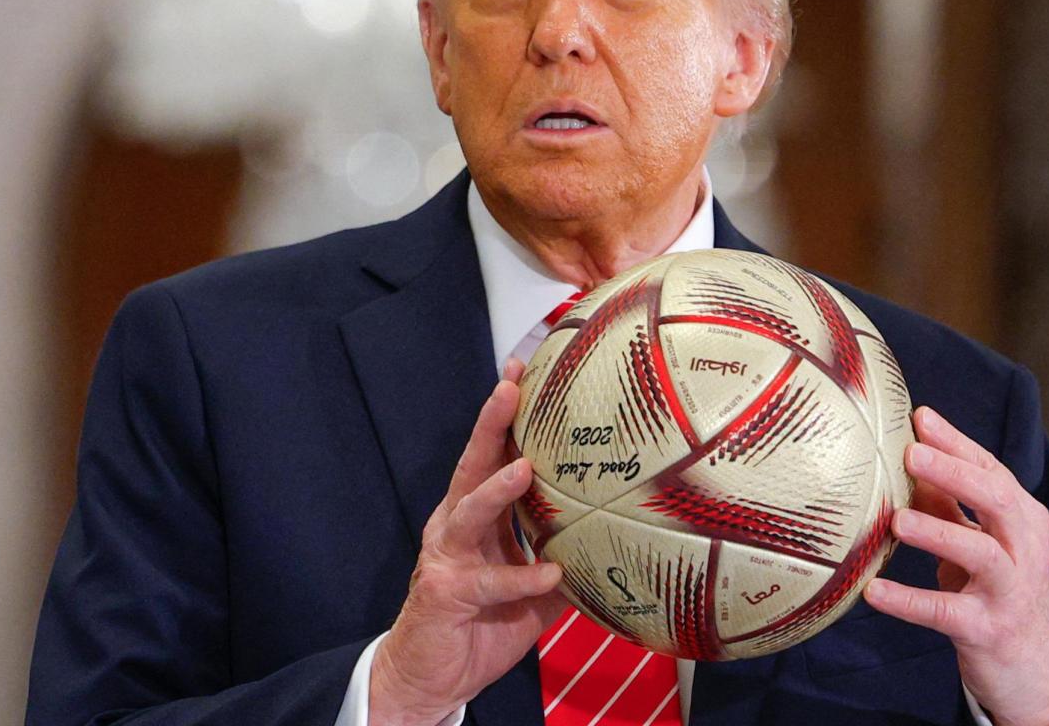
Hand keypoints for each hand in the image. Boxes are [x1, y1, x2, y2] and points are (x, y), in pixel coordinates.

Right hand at [371, 360, 566, 725]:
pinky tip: (549, 574)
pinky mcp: (446, 592)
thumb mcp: (531, 589)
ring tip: (524, 467)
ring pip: (469, 510)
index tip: (523, 370)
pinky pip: (488, 580)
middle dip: (491, 423)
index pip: (492, 455)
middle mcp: (457, 526)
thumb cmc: (481, 625)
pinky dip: (520, 576)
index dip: (506, 415)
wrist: (432, 680)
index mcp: (477, 516)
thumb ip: (563, 559)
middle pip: (473, 464)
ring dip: (496, 488)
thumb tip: (616, 541)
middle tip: (511, 386)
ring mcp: (447, 556)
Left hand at [863, 406, 1048, 725]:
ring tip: (897, 519)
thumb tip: (906, 465)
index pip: (991, 470)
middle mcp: (1023, 549)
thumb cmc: (1000, 594)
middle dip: (954, 473)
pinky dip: (909, 601)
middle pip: (997, 500)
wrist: (1035, 669)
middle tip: (911, 452)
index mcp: (1021, 520)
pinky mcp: (988, 630)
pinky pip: (945, 613)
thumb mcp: (979, 545)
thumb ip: (949, 507)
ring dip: (939, 532)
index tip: (920, 416)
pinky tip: (874, 592)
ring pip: (981, 553)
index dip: (957, 443)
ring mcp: (1009, 591)